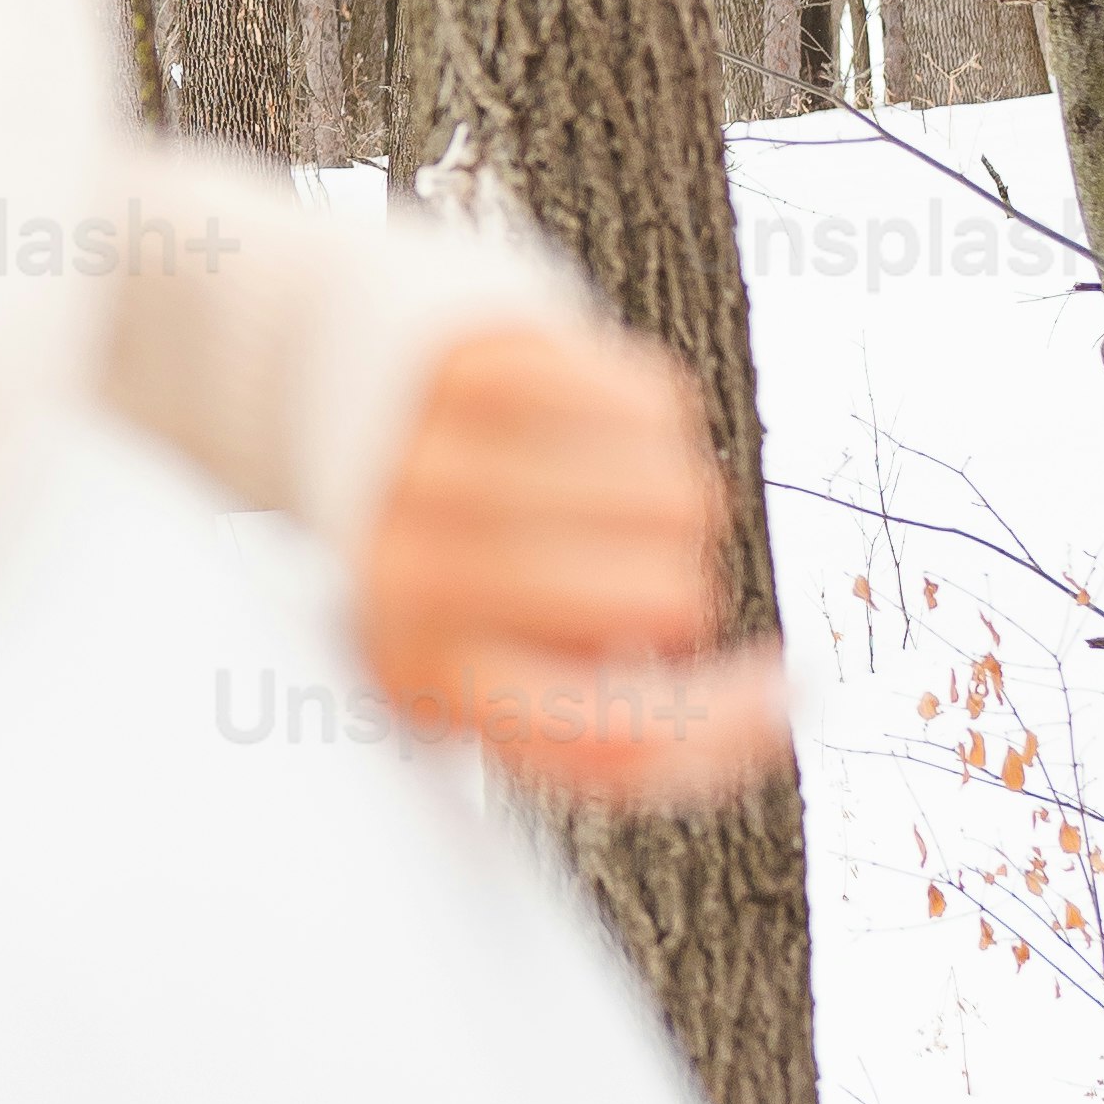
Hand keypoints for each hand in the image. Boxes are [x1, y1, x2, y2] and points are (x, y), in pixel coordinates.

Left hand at [353, 321, 793, 809]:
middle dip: (673, 589)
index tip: (785, 695)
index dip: (727, 730)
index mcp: (425, 679)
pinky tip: (577, 425)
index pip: (612, 738)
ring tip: (587, 492)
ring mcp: (444, 463)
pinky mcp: (480, 365)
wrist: (319, 389)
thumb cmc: (441, 558)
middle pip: (670, 603)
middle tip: (610, 564)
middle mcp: (420, 576)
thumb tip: (783, 711)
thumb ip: (614, 723)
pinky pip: (658, 405)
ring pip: (680, 501)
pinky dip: (644, 418)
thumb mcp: (486, 669)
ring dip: (666, 499)